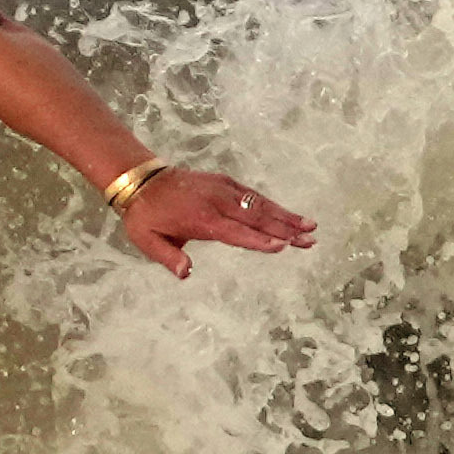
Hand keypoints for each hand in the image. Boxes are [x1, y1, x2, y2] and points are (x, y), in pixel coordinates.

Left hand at [116, 166, 313, 276]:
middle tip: (310, 240)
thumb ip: (169, 257)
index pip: (236, 232)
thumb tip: (186, 274)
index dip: (259, 240)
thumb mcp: (148, 241)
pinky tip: (289, 214)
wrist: (142, 180)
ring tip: (311, 226)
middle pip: (257, 218)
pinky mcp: (225, 181)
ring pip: (260, 204)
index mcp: (202, 219)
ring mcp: (223, 189)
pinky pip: (253, 194)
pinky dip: (272, 204)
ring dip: (286, 215)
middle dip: (285, 229)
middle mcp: (217, 202)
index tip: (283, 245)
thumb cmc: (146, 216)